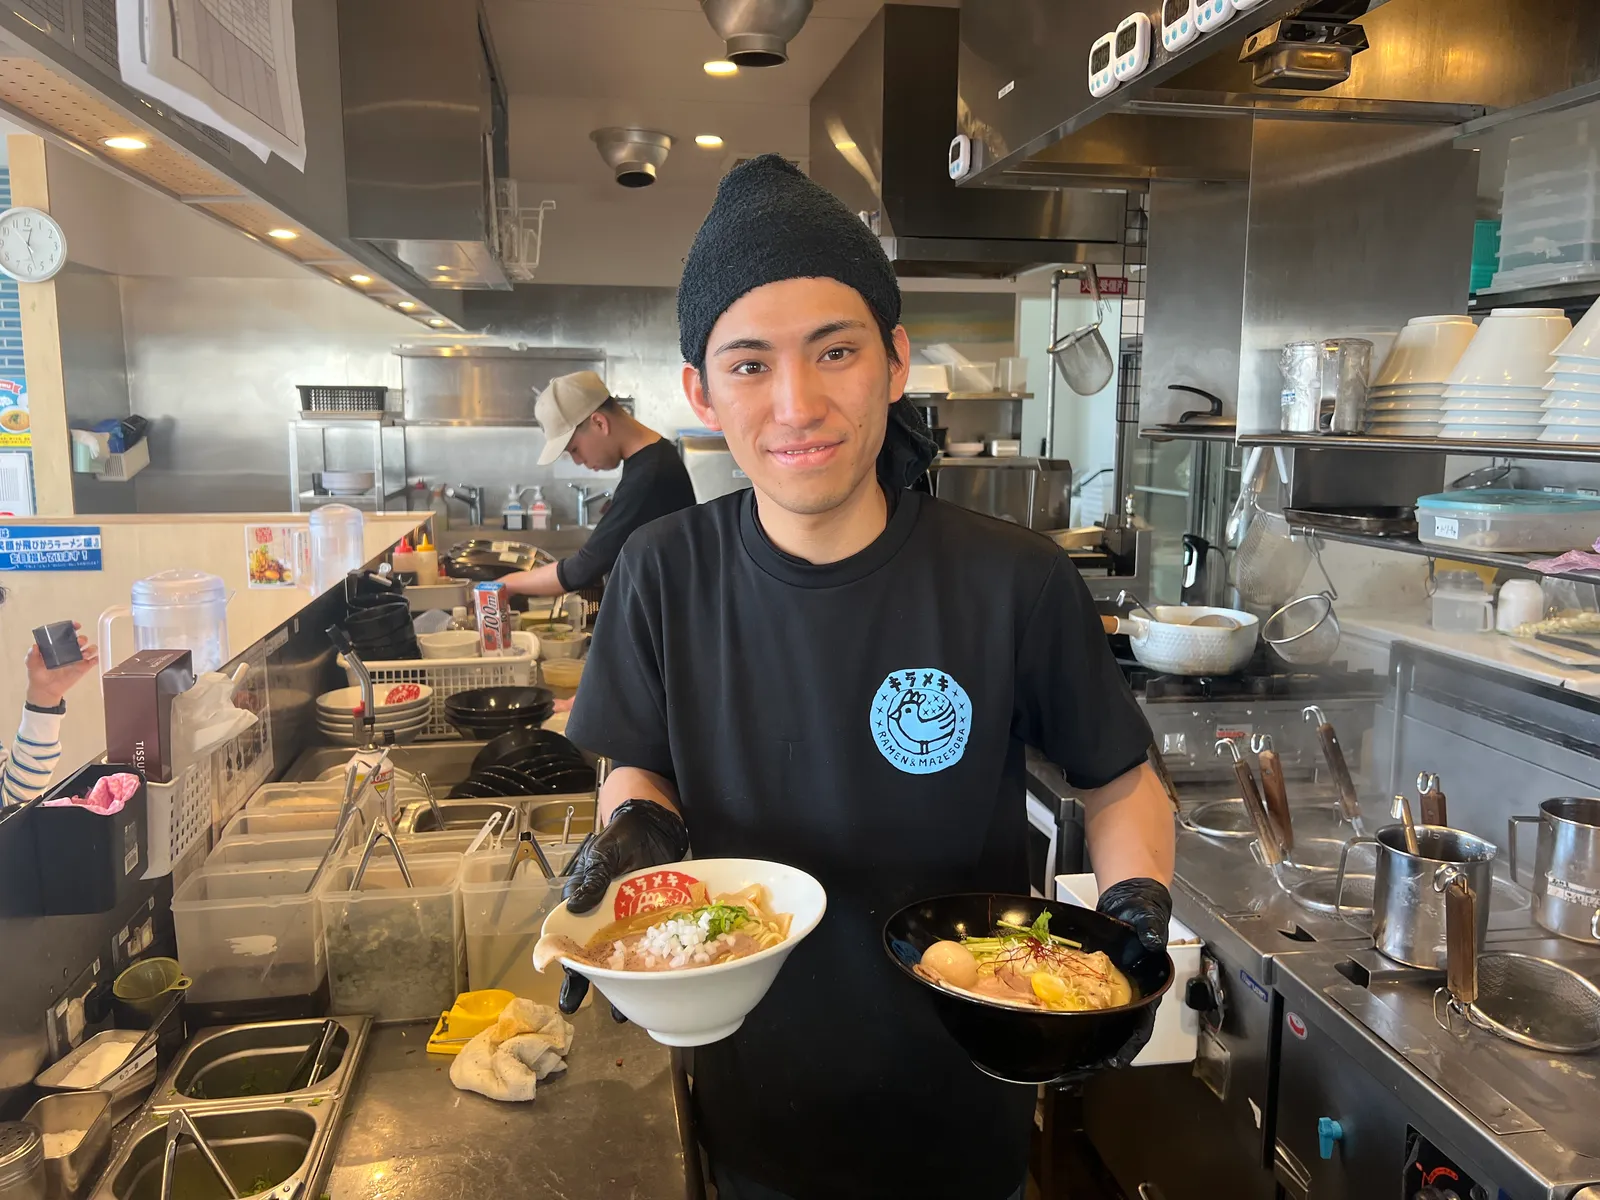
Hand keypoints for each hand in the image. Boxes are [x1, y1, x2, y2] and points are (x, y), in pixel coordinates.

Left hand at [25, 626, 98, 708]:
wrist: (44, 690)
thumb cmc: (38, 674)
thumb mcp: (32, 663)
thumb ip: (32, 655)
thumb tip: (34, 646)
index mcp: (58, 645)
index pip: (68, 633)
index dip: (73, 627)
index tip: (76, 626)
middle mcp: (69, 650)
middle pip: (81, 639)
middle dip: (82, 639)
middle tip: (78, 642)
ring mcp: (78, 659)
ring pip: (90, 648)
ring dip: (90, 649)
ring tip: (84, 654)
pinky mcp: (83, 668)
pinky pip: (94, 661)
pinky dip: (96, 659)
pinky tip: (91, 660)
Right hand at [557, 798, 689, 1015]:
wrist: (656, 825)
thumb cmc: (623, 835)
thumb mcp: (605, 852)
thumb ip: (594, 877)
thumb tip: (574, 907)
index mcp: (584, 902)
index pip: (567, 936)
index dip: (561, 960)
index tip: (558, 979)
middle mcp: (602, 918)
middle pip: (589, 956)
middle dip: (585, 983)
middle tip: (574, 1009)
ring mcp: (627, 923)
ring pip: (619, 958)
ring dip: (619, 983)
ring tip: (620, 1011)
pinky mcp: (652, 922)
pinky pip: (649, 947)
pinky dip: (650, 966)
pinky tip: (655, 987)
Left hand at [1078, 878, 1173, 1073]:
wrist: (1129, 902)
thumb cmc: (1144, 912)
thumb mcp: (1150, 918)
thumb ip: (1152, 929)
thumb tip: (1153, 940)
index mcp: (1148, 988)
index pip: (1142, 1023)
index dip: (1129, 1045)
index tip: (1115, 1061)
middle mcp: (1132, 995)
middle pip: (1119, 1032)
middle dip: (1101, 1053)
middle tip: (1079, 1068)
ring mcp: (1114, 992)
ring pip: (1102, 1024)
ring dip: (1087, 1043)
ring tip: (1067, 1060)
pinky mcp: (1098, 985)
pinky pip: (1087, 1006)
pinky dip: (1075, 1019)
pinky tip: (1058, 1029)